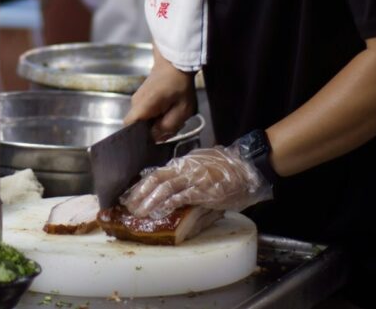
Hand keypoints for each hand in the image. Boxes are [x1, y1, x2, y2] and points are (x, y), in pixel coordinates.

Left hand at [121, 141, 272, 219]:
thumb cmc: (226, 169)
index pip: (156, 173)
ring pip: (165, 187)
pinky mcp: (203, 190)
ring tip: (139, 212)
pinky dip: (169, 204)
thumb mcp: (201, 166)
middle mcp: (185, 169)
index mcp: (183, 164)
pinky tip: (159, 211)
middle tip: (128, 207)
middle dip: (140, 194)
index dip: (141, 186)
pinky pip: (182, 196)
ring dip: (149, 201)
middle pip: (155, 179)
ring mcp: (193, 179)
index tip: (129, 195)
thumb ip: (186, 176)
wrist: (247, 168)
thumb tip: (171, 193)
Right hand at [125, 57, 195, 140]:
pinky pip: (146, 114)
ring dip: (158, 124)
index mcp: (142, 107)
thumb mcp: (181, 110)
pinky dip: (157, 116)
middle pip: (139, 127)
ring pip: (144, 121)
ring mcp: (137, 100)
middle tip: (172, 128)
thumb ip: (168, 126)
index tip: (154, 140)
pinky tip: (169, 111)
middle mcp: (135, 104)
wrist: (175, 62)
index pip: (129, 128)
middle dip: (154, 132)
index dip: (139, 138)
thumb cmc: (180, 85)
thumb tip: (155, 137)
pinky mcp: (142, 98)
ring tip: (173, 117)